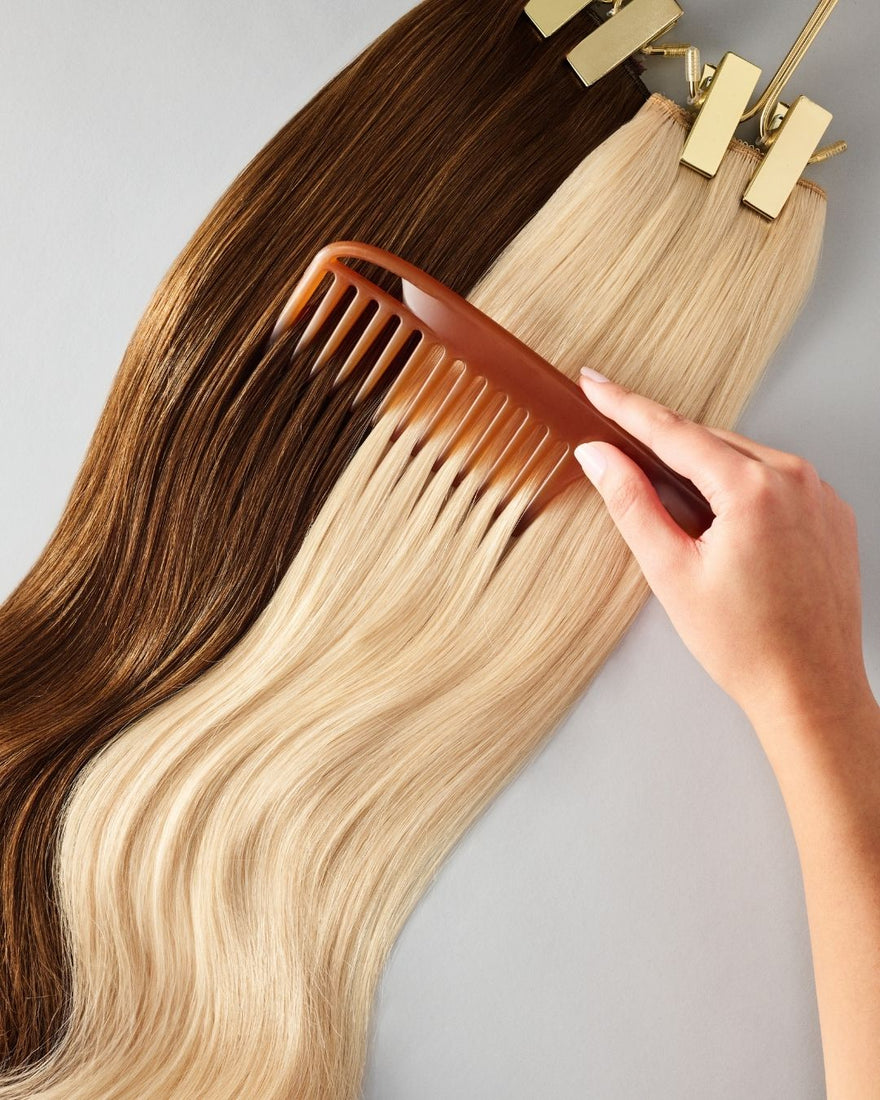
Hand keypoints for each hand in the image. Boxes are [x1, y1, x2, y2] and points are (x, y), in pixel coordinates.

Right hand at [574, 368, 874, 733]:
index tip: (594, 383)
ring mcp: (819, 494)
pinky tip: (721, 524)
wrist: (811, 689)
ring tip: (679, 517)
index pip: (671, 431)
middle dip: (662, 444)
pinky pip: (774, 480)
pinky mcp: (831, 513)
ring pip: (742, 458)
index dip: (624, 406)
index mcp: (752, 488)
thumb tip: (598, 456)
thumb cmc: (746, 644)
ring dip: (703, 469)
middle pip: (708, 441)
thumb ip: (631, 503)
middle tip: (619, 450)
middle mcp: (794, 478)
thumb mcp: (670, 571)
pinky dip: (740, 486)